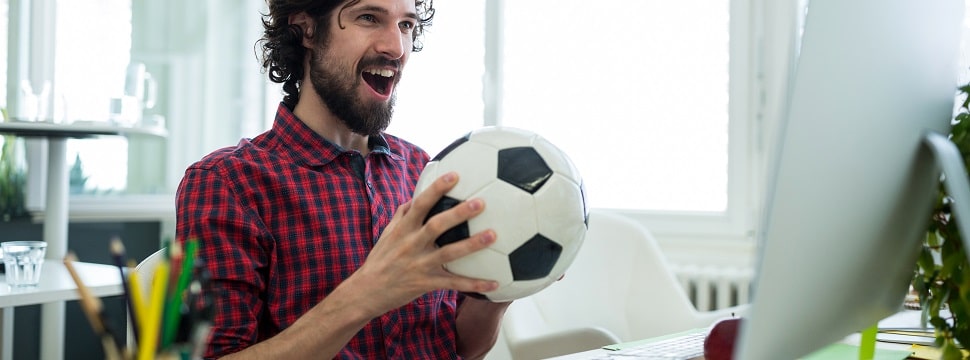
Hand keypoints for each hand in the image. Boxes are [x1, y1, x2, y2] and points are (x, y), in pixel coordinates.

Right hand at [348, 171, 498, 316]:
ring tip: (492, 235)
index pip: (420, 204)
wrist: (366, 292)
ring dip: (472, 244)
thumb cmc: (379, 260)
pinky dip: (474, 284)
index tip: (454, 175)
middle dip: (458, 213)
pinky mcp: (427, 283)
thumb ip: (402, 215)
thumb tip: (416, 197)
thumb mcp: (387, 234)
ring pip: (448, 253)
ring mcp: (420, 265)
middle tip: (480, 202)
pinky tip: (494, 283)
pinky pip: (454, 284)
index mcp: (403, 229)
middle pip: (437, 225)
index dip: (436, 189)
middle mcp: (411, 245)